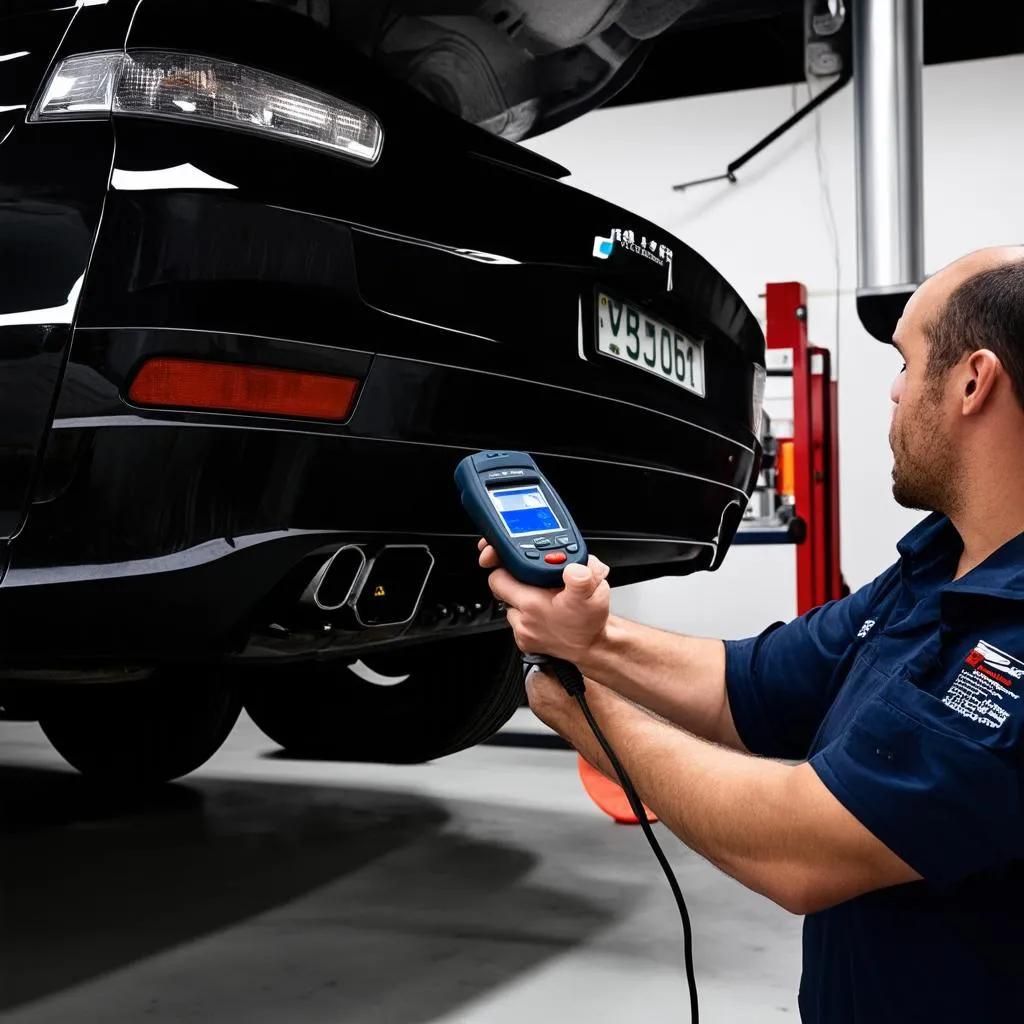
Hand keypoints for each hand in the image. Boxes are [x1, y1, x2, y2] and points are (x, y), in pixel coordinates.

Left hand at [478, 538, 610, 663]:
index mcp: (532, 603)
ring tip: (543, 593)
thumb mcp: (595, 593)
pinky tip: (544, 608)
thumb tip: (572, 569)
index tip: (512, 559)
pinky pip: (518, 618)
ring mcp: (523, 632)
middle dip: (515, 578)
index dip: (505, 563)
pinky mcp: (525, 641)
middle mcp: (523, 619)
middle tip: (532, 575)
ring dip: (523, 595)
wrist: (593, 647)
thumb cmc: (591, 624)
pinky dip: (527, 611)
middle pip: (502, 589)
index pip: (498, 576)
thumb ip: (582, 577)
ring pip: (511, 603)